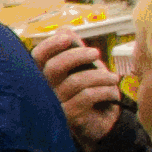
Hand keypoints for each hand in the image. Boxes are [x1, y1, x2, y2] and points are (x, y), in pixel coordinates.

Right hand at [34, 30, 126, 149]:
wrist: (100, 123)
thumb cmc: (88, 92)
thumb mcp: (82, 68)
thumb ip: (73, 49)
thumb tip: (64, 29)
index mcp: (43, 75)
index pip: (38, 56)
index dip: (50, 45)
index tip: (68, 38)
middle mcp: (44, 89)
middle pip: (54, 67)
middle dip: (77, 56)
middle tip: (96, 53)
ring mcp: (54, 104)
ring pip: (76, 82)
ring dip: (100, 76)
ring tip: (114, 78)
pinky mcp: (68, 116)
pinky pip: (87, 97)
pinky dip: (104, 91)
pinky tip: (113, 92)